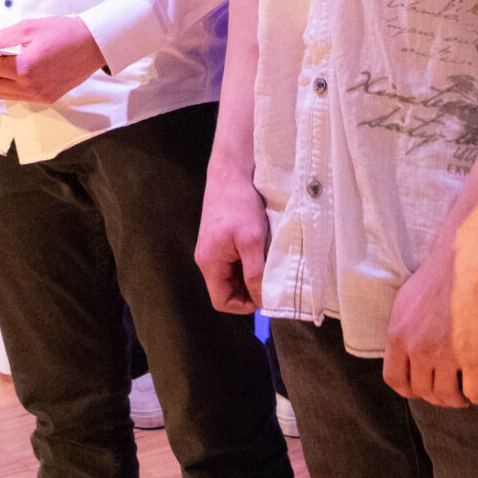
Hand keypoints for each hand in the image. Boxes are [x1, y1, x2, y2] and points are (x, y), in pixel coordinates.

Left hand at [0, 16, 103, 104]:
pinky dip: (6, 87)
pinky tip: (8, 72)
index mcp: (24, 67)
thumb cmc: (62, 31)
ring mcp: (39, 95)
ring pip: (2, 93)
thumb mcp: (28, 28)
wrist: (94, 44)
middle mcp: (30, 86)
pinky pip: (17, 97)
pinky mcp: (47, 99)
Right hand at [195, 164, 268, 313]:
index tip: (265, 297)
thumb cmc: (239, 204)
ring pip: (231, 276)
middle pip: (226, 290)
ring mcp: (212, 249)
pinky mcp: (219, 240)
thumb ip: (255, 273)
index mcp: (209, 263)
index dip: (244, 305)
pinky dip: (247, 263)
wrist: (231, 172)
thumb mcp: (252, 241)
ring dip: (249, 276)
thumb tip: (262, 299)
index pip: (222, 301)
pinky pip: (233, 262)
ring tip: (267, 264)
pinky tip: (261, 252)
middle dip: (249, 290)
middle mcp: (206, 259)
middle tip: (271, 281)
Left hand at [383, 230, 477, 406]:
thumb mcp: (405, 303)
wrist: (466, 264)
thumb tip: (404, 351)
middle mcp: (418, 350)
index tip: (419, 390)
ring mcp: (446, 356)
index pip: (394, 380)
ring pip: (447, 397)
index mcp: (398, 337)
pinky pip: (474, 392)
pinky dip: (477, 397)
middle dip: (434, 397)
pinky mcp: (473, 358)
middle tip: (446, 393)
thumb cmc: (438, 277)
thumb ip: (403, 331)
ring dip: (455, 401)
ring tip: (461, 396)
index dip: (408, 390)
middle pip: (422, 392)